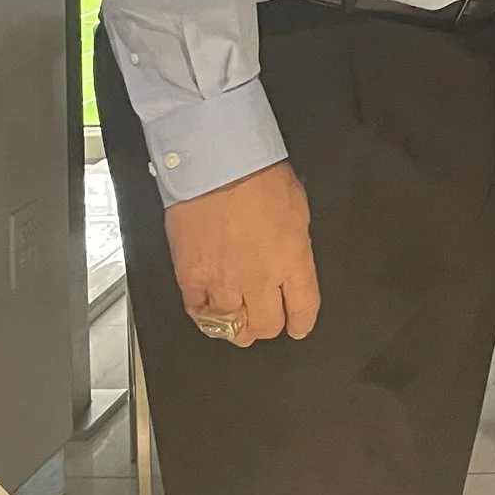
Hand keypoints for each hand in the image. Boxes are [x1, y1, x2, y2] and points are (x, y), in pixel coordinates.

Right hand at [162, 160, 320, 345]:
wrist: (217, 167)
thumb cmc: (260, 176)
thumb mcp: (298, 209)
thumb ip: (295, 245)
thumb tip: (291, 259)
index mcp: (293, 260)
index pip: (303, 308)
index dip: (302, 322)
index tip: (299, 327)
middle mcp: (260, 279)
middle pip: (266, 325)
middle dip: (268, 326)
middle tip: (265, 321)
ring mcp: (223, 282)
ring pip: (232, 327)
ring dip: (237, 327)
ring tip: (237, 324)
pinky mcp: (191, 278)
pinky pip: (198, 312)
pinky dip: (206, 316)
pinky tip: (210, 310)